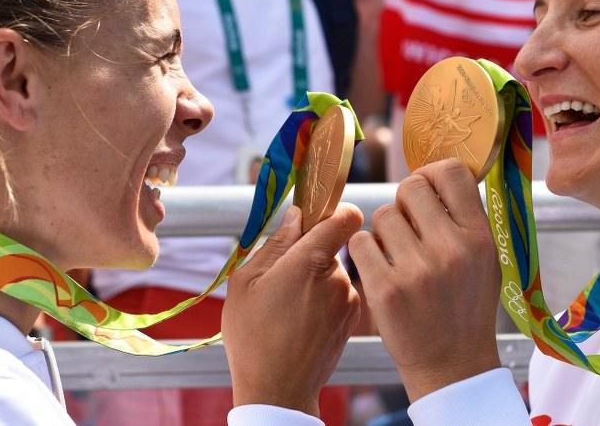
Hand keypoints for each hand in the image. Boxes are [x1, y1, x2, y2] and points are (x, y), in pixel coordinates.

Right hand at [223, 202, 363, 415]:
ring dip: (315, 278)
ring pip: (333, 270)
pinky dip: (323, 298)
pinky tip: (301, 320)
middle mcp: (338, 278)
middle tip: (282, 276)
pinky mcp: (353, 319)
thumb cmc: (252, 336)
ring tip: (288, 305)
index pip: (346, 215)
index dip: (334, 209)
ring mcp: (349, 300)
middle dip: (309, 252)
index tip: (316, 216)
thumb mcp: (246, 282)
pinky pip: (339, 293)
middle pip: (331, 245)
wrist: (277, 391)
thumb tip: (297, 216)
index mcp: (310, 262)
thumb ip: (275, 243)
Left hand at [348, 159, 501, 402]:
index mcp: (480, 237)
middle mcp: (451, 248)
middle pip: (410, 186)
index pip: (451, 172)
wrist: (452, 365)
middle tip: (410, 228)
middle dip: (405, 202)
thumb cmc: (465, 306)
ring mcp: (417, 269)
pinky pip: (361, 242)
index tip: (427, 190)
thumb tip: (434, 173)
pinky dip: (366, 253)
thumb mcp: (485, 259)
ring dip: (384, 232)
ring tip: (399, 257)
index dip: (432, 174)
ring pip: (382, 215)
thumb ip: (464, 217)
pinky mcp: (385, 289)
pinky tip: (382, 271)